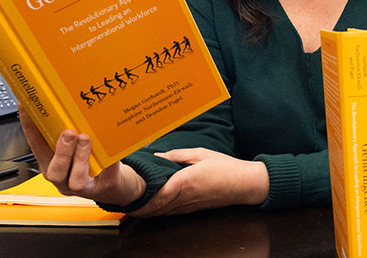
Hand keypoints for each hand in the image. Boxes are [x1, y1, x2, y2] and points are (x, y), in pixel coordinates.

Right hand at [18, 106, 145, 205]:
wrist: (109, 185)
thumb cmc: (87, 163)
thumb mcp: (72, 148)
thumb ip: (65, 132)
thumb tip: (62, 104)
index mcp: (52, 166)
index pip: (37, 148)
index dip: (30, 129)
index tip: (27, 109)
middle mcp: (64, 179)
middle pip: (55, 171)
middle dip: (61, 151)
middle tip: (69, 133)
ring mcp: (83, 187)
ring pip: (76, 180)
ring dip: (80, 157)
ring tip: (85, 139)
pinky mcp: (104, 187)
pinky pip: (107, 177)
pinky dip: (110, 164)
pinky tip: (112, 153)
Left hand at [130, 147, 268, 216]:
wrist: (243, 184)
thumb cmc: (223, 167)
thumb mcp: (199, 154)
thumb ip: (176, 156)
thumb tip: (157, 156)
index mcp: (184, 182)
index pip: (157, 196)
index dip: (141, 200)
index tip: (128, 198)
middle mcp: (184, 198)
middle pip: (155, 208)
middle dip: (139, 207)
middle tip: (123, 201)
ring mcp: (188, 206)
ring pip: (162, 212)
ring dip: (147, 210)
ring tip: (132, 203)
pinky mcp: (192, 209)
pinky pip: (170, 211)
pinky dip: (158, 210)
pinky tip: (152, 205)